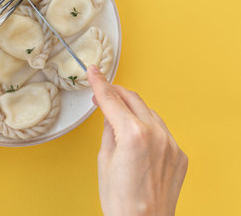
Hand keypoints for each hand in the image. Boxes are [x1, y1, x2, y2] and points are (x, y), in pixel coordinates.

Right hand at [87, 65, 187, 215]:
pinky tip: (137, 135)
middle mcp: (156, 134)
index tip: (94, 72)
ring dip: (133, 109)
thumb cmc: (121, 200)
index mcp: (133, 134)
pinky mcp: (179, 154)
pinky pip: (162, 130)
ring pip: (149, 112)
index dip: (100, 84)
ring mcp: (171, 144)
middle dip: (116, 92)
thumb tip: (109, 115)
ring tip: (118, 115)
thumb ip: (109, 131)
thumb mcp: (105, 160)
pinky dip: (148, 127)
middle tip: (103, 92)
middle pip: (134, 99)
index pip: (112, 100)